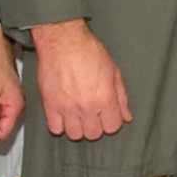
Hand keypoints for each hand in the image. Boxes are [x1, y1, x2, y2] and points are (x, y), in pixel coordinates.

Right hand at [30, 18, 131, 140]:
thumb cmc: (88, 51)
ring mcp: (67, 107)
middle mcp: (86, 106)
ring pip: (74, 135)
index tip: (107, 116)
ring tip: (78, 115)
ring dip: (78, 127)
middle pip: (93, 134)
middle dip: (95, 126)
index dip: (111, 122)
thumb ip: (121, 97)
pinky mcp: (50, 105)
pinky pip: (55, 128)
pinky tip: (64, 115)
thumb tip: (126, 116)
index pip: (112, 127)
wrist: (63, 41)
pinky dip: (60, 125)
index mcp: (105, 98)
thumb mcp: (114, 72)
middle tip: (92, 115)